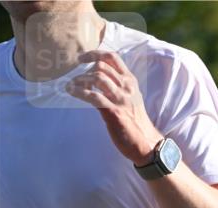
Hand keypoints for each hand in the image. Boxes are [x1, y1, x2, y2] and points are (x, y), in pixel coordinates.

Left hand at [66, 50, 161, 166]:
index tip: (82, 58)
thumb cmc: (135, 122)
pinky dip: (80, 92)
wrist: (146, 143)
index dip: (95, 54)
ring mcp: (121, 99)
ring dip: (80, 80)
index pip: (112, 58)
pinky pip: (94, 96)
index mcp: (130, 81)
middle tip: (75, 79)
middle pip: (102, 66)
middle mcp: (127, 87)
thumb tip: (95, 80)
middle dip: (84, 70)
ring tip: (71, 85)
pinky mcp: (114, 112)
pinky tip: (72, 92)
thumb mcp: (129, 99)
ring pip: (97, 78)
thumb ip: (116, 88)